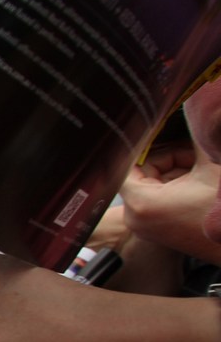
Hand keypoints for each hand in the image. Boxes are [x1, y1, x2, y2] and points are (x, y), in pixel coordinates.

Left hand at [120, 140, 220, 262]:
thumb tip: (194, 111)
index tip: (163, 133)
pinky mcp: (157, 230)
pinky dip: (176, 187)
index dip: (148, 145)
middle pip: (143, 173)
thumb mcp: (211, 166)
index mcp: (141, 202)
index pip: (129, 162)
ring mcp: (145, 226)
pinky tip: (198, 183)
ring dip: (176, 171)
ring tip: (200, 168)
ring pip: (153, 185)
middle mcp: (135, 217)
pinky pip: (158, 199)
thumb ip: (198, 137)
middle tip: (194, 154)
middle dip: (170, 159)